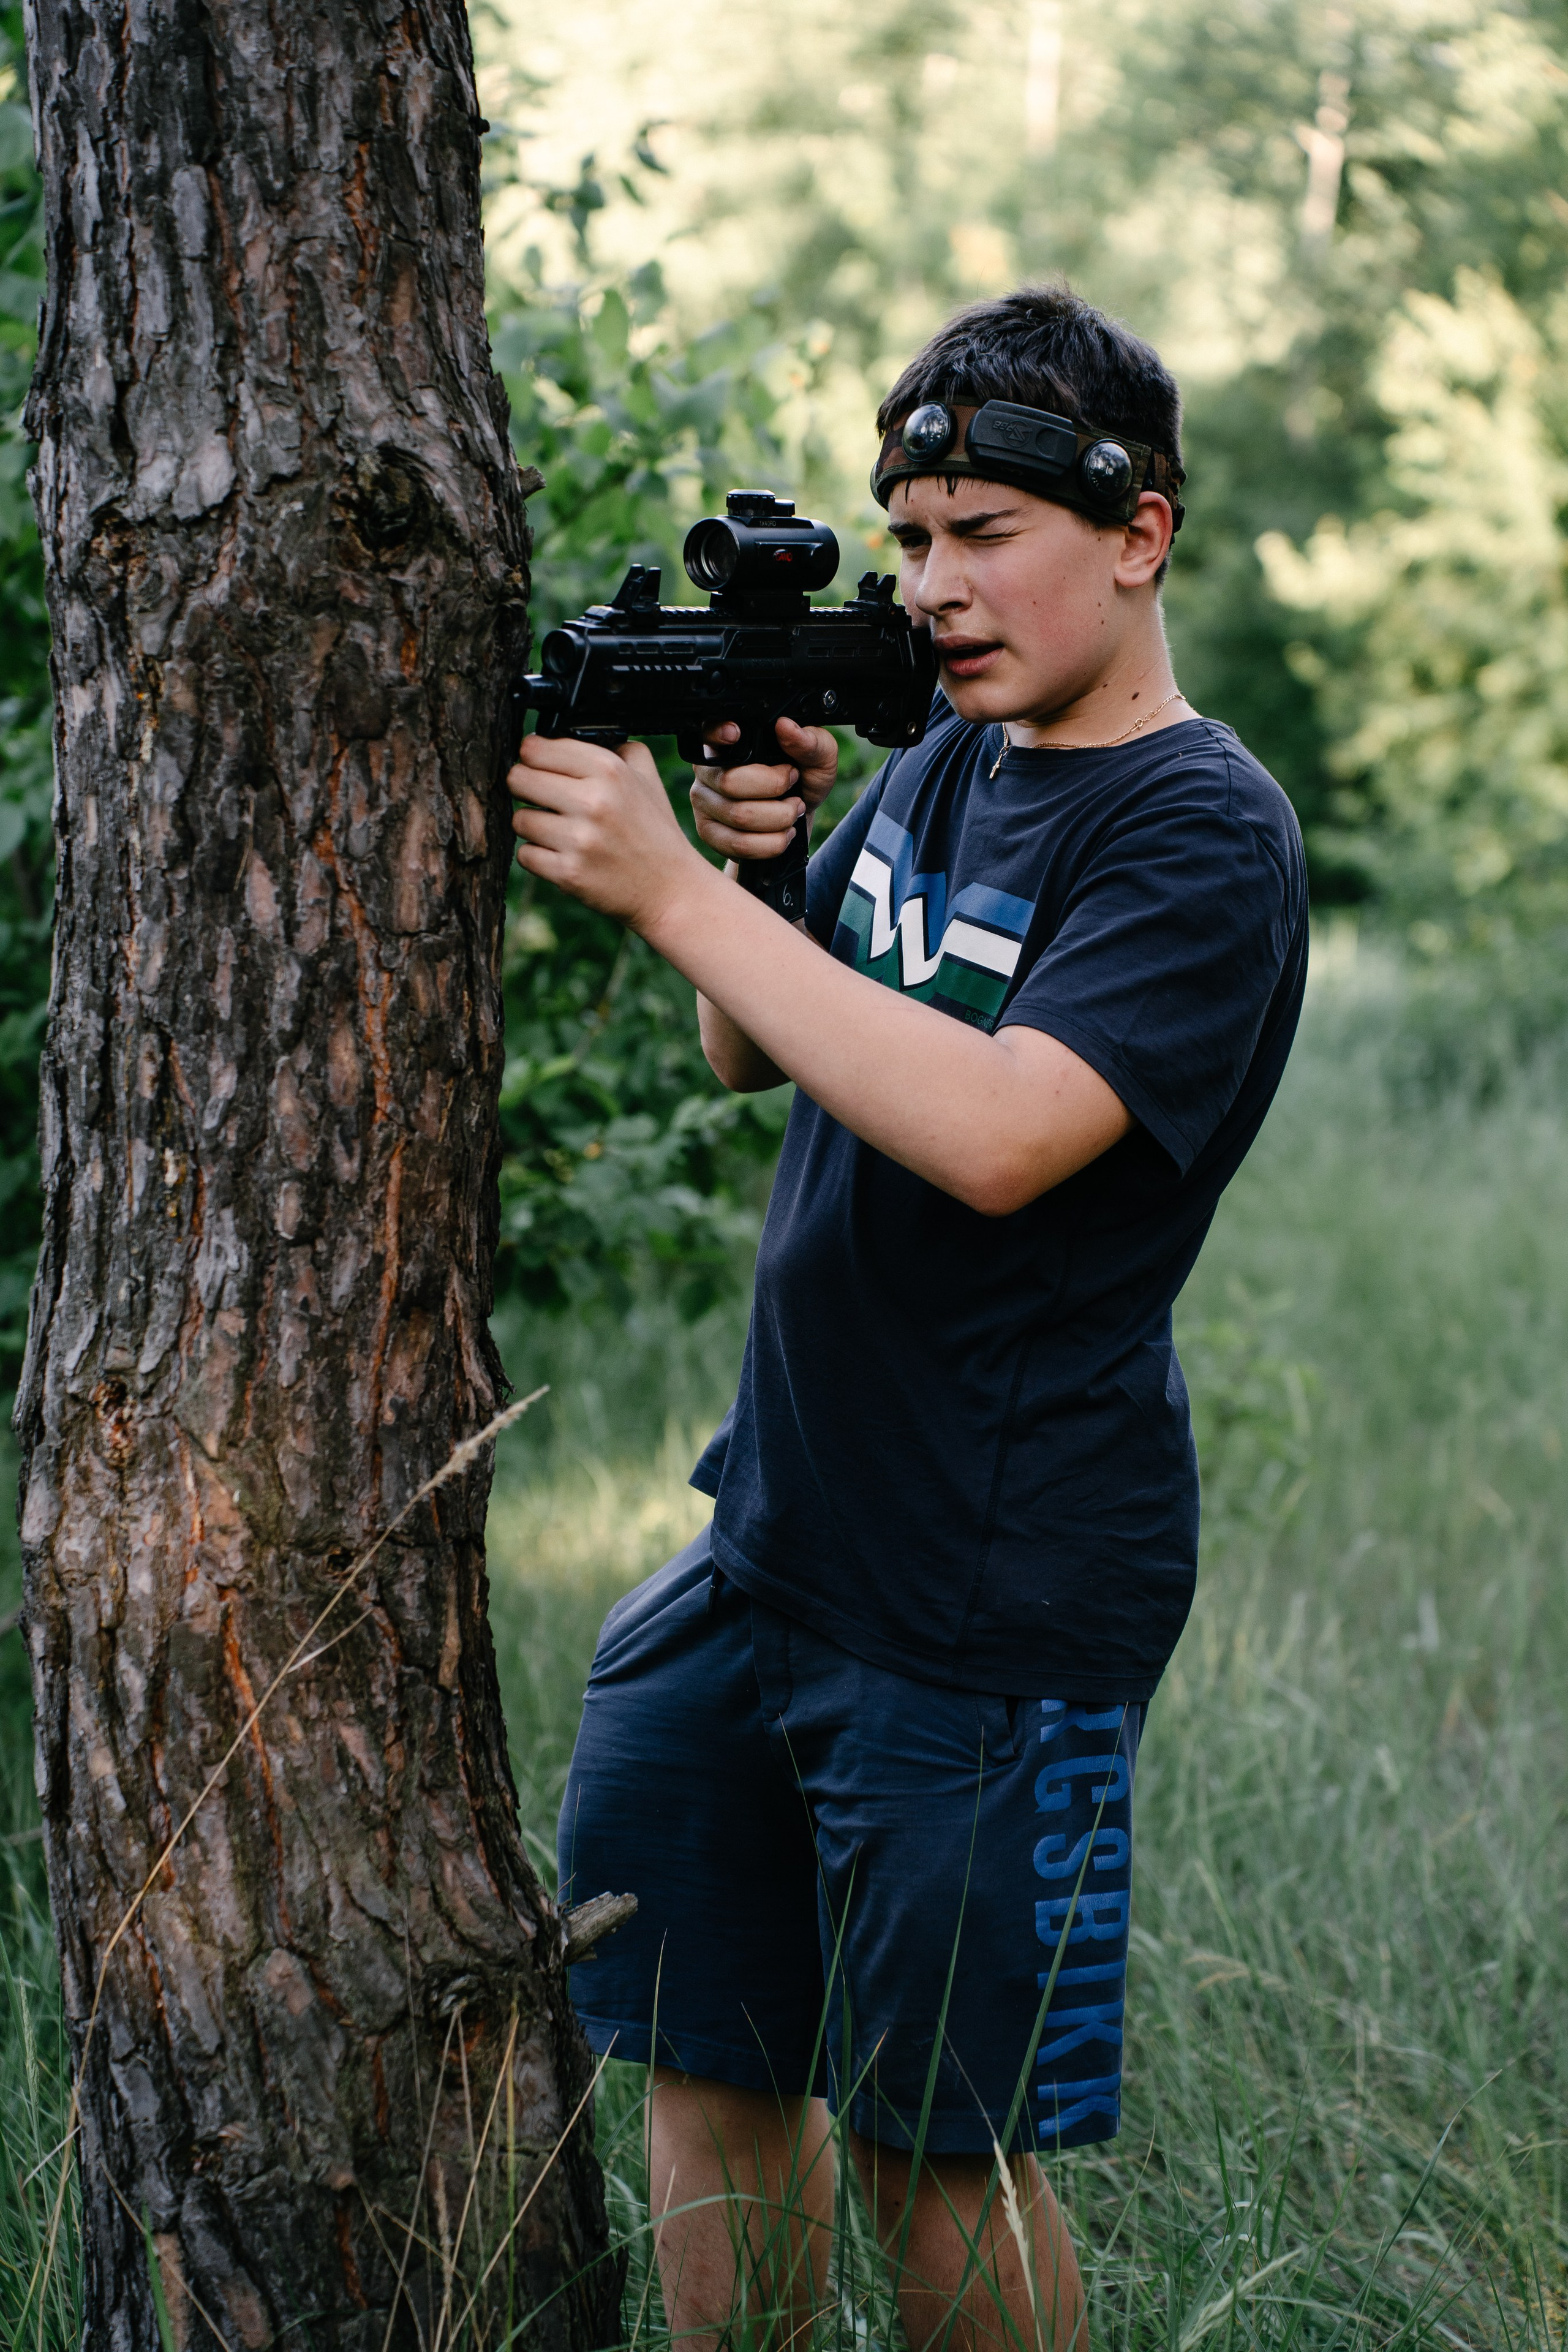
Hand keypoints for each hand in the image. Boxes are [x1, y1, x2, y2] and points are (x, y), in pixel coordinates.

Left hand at [507, 734, 698, 929]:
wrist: (670, 889)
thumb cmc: (654, 832)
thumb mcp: (646, 777)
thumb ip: (615, 747)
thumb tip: (569, 734)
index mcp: (609, 770)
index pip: (535, 748)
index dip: (532, 757)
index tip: (539, 767)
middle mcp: (593, 801)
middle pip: (518, 779)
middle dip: (526, 788)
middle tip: (543, 799)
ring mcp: (579, 840)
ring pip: (519, 819)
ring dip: (533, 826)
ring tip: (559, 832)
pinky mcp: (568, 874)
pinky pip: (525, 855)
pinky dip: (538, 857)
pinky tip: (562, 855)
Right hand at [689, 717, 838, 864]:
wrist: (797, 820)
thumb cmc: (804, 781)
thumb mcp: (818, 758)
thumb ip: (809, 741)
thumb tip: (786, 727)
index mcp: (729, 742)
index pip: (708, 731)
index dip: (717, 733)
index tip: (736, 734)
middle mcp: (709, 769)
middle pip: (729, 782)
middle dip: (773, 789)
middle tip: (793, 788)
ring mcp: (704, 802)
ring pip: (738, 816)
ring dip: (778, 818)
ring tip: (793, 811)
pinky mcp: (710, 833)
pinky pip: (738, 844)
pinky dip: (771, 843)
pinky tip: (783, 834)